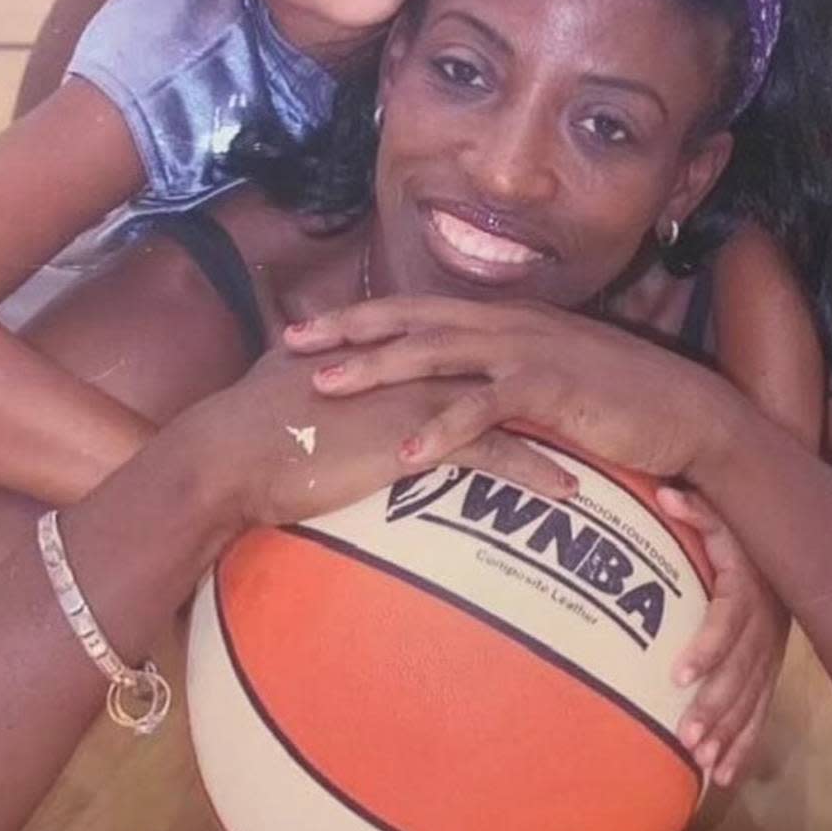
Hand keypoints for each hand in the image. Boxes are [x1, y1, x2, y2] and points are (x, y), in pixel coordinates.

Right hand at [183, 340, 578, 530]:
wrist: (229, 455)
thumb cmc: (247, 427)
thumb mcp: (281, 376)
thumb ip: (301, 356)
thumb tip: (292, 350)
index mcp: (386, 344)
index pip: (461, 337)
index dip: (505, 349)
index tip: (545, 361)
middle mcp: (413, 360)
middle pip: (502, 358)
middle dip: (554, 375)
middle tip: (597, 396)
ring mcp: (421, 395)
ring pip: (512, 401)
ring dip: (560, 423)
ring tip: (603, 444)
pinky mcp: (420, 438)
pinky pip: (497, 453)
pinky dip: (537, 472)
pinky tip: (571, 492)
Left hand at [284, 295, 734, 481]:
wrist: (688, 411)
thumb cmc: (618, 401)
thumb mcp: (549, 380)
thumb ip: (502, 380)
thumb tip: (457, 399)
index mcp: (503, 322)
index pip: (417, 312)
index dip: (359, 319)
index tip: (305, 331)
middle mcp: (508, 326)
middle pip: (412, 322)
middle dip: (348, 331)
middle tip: (289, 346)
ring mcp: (528, 353)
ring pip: (437, 355)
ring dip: (378, 369)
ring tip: (325, 389)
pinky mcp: (551, 389)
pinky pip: (485, 409)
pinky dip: (443, 430)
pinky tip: (405, 453)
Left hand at [659, 486, 789, 787]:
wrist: (790, 542)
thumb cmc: (741, 529)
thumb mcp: (724, 511)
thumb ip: (696, 506)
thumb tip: (666, 495)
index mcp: (751, 591)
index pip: (730, 622)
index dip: (707, 648)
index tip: (677, 675)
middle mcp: (767, 627)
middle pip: (743, 672)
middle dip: (716, 707)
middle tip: (688, 737)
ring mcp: (773, 653)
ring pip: (753, 698)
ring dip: (730, 732)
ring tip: (704, 762)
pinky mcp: (773, 670)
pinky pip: (762, 711)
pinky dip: (746, 744)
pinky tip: (726, 774)